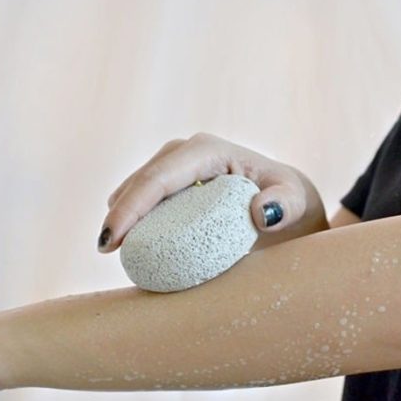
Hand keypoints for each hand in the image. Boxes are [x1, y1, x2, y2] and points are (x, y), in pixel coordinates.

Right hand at [98, 132, 327, 252]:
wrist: (286, 204)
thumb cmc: (289, 203)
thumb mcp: (296, 202)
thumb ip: (286, 203)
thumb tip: (261, 212)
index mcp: (206, 150)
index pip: (159, 178)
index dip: (131, 206)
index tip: (113, 239)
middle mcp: (185, 152)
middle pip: (140, 181)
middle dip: (118, 212)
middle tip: (104, 250)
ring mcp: (175, 166)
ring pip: (135, 187)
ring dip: (120, 215)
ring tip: (111, 248)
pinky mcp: (172, 183)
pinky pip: (144, 197)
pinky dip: (132, 217)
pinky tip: (127, 242)